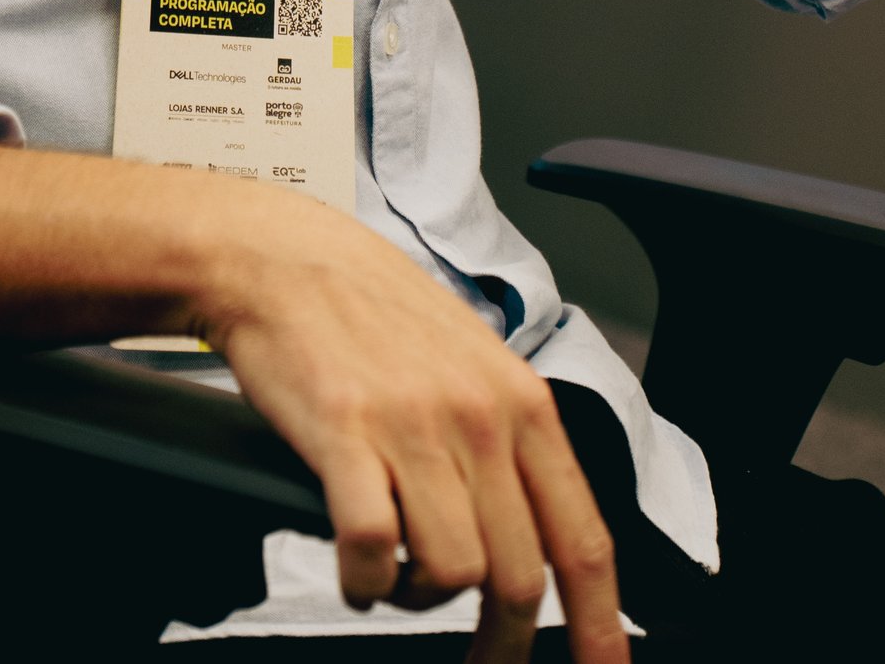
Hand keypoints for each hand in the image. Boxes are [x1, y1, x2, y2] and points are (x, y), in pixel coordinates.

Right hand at [197, 189, 628, 663]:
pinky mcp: (346, 434)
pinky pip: (371, 552)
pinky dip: (362, 580)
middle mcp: (479, 416)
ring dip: (418, 597)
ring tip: (393, 571)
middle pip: (518, 576)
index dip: (600, 625)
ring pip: (451, 572)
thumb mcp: (471, 361)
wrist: (284, 259)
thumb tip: (538, 531)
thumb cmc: (371, 310)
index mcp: (521, 401)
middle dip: (501, 645)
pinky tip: (353, 561)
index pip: (582, 538)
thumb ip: (508, 440)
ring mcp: (414, 426)